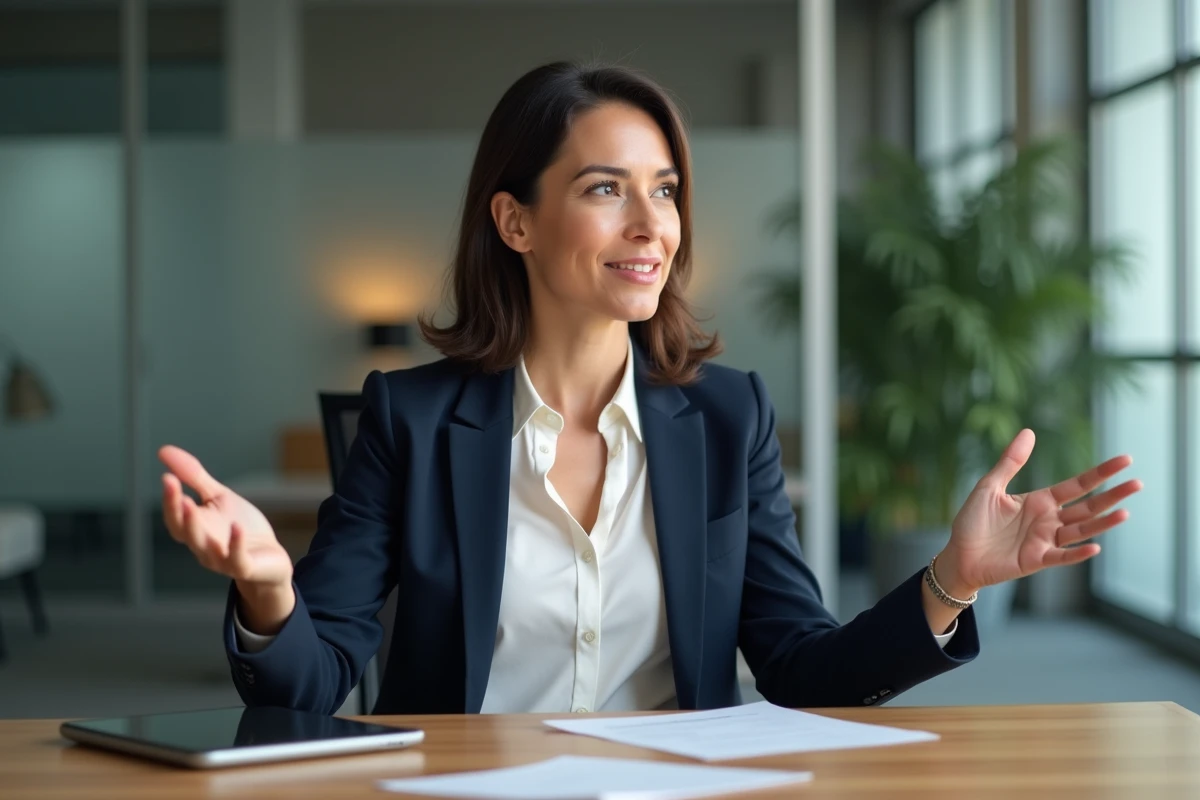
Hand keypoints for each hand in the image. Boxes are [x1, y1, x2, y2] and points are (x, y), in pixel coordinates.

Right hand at [159, 445, 293, 593]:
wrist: (269, 555)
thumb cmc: (239, 524)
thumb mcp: (218, 496)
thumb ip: (193, 477)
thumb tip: (163, 450)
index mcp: (194, 529)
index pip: (175, 516)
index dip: (170, 500)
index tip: (167, 477)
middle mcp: (202, 547)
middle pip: (184, 532)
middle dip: (178, 512)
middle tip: (175, 490)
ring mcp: (222, 560)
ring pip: (203, 548)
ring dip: (195, 528)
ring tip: (192, 506)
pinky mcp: (244, 567)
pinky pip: (236, 559)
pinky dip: (235, 544)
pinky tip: (236, 527)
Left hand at [935, 429, 1141, 595]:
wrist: (958, 554)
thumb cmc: (972, 522)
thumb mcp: (990, 486)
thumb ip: (1011, 462)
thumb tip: (1029, 432)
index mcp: (1040, 501)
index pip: (1077, 485)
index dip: (1100, 473)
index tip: (1125, 460)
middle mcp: (1048, 520)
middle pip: (1087, 507)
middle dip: (1112, 496)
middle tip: (1138, 484)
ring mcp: (1044, 541)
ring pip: (1080, 530)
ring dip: (1102, 523)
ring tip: (1124, 512)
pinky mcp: (1035, 560)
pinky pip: (1061, 556)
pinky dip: (1077, 553)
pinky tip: (1094, 546)